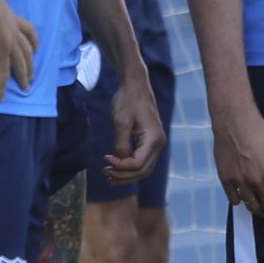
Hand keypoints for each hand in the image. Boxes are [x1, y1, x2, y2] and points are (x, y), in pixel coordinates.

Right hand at [0, 0, 37, 101]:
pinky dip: (2, 85)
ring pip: (21, 63)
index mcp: (13, 18)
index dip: (34, 41)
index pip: (29, 30)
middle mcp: (15, 30)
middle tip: (33, 76)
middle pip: (28, 50)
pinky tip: (0, 97)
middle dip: (31, 64)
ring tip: (26, 88)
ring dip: (24, 76)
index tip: (37, 49)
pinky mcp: (2, 50)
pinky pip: (3, 72)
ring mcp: (10, 41)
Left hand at [102, 71, 165, 185]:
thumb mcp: (121, 122)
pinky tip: (116, 169)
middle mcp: (158, 143)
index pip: (137, 164)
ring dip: (126, 175)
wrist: (135, 86)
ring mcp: (156, 143)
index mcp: (153, 138)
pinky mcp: (150, 142)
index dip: (120, 166)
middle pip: (142, 171)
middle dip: (123, 176)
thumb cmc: (128, 101)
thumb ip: (121, 144)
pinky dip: (129, 168)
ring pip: (143, 169)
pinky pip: (142, 161)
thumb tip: (119, 161)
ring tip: (108, 176)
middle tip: (104, 172)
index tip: (105, 158)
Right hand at [212, 102, 263, 227]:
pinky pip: (234, 201)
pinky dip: (241, 201)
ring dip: (259, 209)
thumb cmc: (262, 133)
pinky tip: (244, 196)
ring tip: (262, 207)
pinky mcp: (226, 181)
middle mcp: (257, 182)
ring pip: (251, 206)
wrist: (234, 123)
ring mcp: (240, 183)